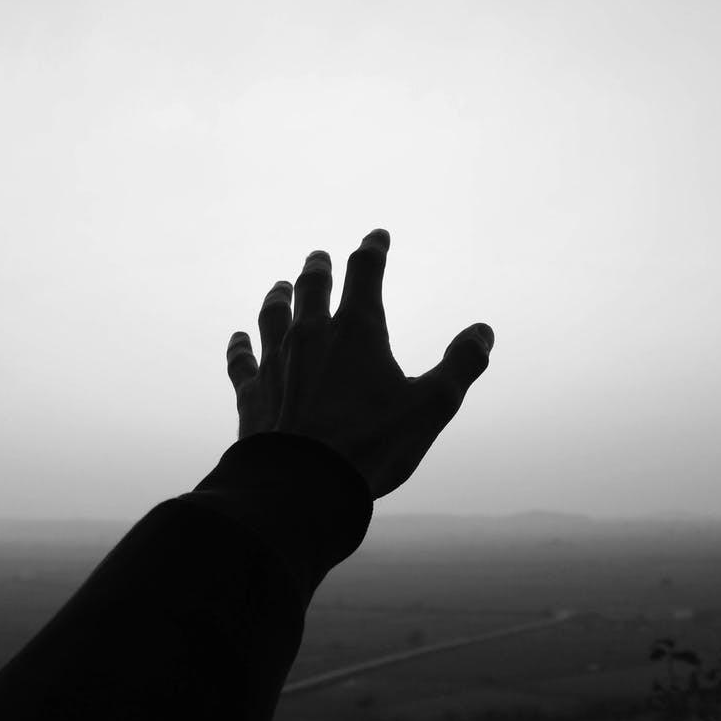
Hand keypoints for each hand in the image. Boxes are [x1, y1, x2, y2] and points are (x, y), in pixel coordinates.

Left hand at [225, 229, 493, 500]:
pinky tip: (237, 339)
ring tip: (280, 285)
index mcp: (358, 331)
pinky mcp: (252, 392)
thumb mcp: (432, 406)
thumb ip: (461, 365)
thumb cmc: (373, 444)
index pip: (365, 273)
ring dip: (278, 297)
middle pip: (312, 288)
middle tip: (319, 258)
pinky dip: (239, 347)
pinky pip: (242, 361)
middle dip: (318, 269)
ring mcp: (277, 362)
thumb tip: (483, 331)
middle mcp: (312, 335)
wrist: (303, 484)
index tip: (377, 236)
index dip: (373, 250)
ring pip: (273, 315)